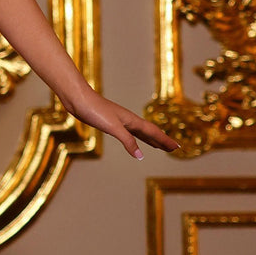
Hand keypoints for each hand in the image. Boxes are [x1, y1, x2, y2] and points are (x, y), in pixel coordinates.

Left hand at [64, 87, 178, 159]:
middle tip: (173, 149)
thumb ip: (128, 141)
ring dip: (150, 139)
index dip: (165, 140)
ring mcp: (119, 121)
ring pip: (139, 132)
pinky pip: (129, 132)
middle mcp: (128, 120)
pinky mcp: (109, 122)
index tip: (177, 148)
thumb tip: (141, 156)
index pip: (153, 132)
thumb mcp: (113, 127)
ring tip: (158, 146)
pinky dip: (135, 138)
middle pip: (149, 132)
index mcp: (131, 120)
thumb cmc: (94, 110)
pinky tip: (132, 140)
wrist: (77, 98)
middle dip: (162, 140)